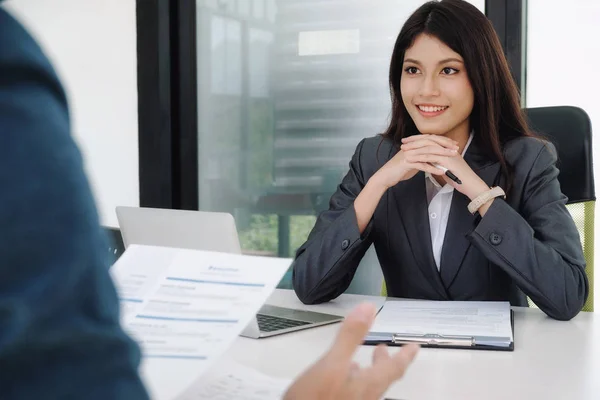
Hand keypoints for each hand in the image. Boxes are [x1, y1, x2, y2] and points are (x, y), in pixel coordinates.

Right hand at [283, 303, 419, 399]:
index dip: (405, 355)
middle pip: (382, 379)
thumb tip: (369, 309)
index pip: (395, 368)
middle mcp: (365, 397)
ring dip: (369, 371)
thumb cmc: (317, 399)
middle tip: (385, 349)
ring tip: (362, 361)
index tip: (415, 347)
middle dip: (385, 362)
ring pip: (368, 387)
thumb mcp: (332, 363)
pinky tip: (341, 379)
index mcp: (368, 385)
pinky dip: (353, 380)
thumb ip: (351, 337)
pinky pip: (354, 393)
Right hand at [371, 135, 458, 188]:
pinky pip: (422, 164)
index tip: (454, 144)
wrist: (385, 176)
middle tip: (456, 149)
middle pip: (431, 143)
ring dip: (442, 156)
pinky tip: (441, 172)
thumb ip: (422, 158)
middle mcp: (411, 147)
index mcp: (413, 145)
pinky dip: (433, 168)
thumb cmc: (399, 170)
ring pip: (428, 152)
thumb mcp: (413, 161)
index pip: (431, 139)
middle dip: (445, 145)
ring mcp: (409, 154)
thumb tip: (433, 158)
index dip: (443, 141)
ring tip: (452, 158)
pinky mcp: (406, 163)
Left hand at [401, 135, 488, 199]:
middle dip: (414, 141)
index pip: (431, 139)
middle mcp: (447, 148)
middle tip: (402, 142)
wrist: (471, 184)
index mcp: (447, 148)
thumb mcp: (446, 167)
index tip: (407, 140)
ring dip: (414, 148)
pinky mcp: (447, 161)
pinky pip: (431, 157)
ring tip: (404, 150)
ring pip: (428, 147)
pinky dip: (419, 157)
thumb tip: (428, 161)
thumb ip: (438, 162)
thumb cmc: (460, 178)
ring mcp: (448, 153)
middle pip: (428, 140)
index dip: (418, 139)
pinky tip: (411, 158)